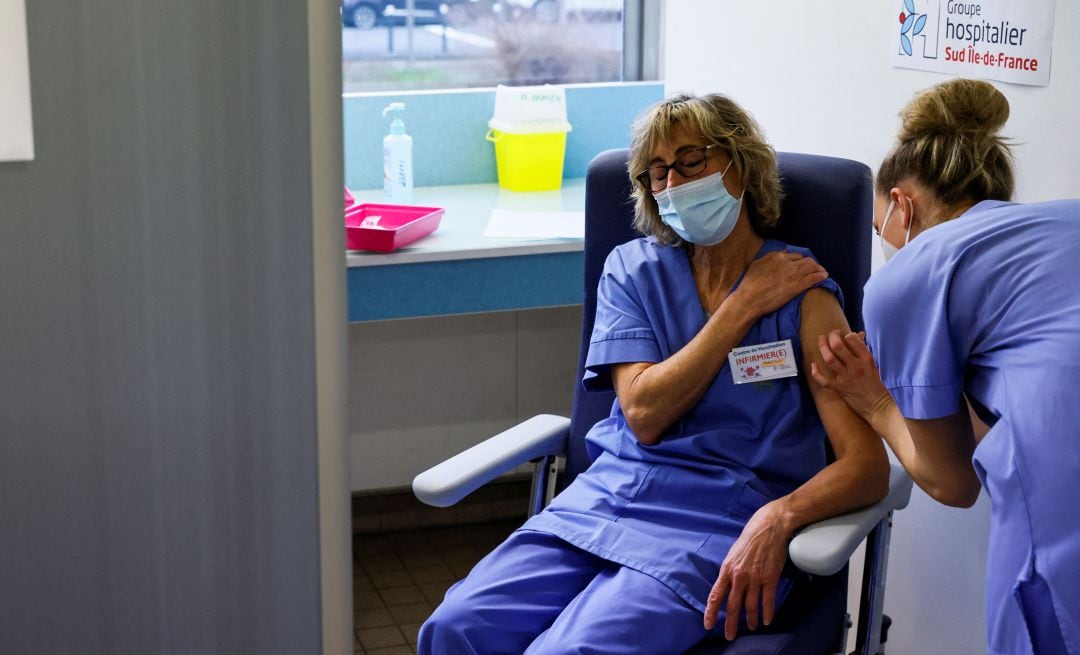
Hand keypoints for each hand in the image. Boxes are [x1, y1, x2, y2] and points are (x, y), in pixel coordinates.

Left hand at [703, 502, 790, 639]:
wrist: (769, 527)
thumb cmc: (749, 538)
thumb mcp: (732, 554)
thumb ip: (729, 571)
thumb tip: (726, 586)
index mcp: (727, 569)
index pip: (716, 595)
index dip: (711, 612)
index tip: (708, 625)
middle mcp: (739, 576)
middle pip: (733, 606)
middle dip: (730, 623)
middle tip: (729, 636)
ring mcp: (755, 578)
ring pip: (751, 606)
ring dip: (751, 620)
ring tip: (751, 627)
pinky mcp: (770, 578)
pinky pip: (768, 601)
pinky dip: (767, 613)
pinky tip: (766, 620)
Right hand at [730, 252, 827, 317]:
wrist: (750, 299)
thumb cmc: (749, 284)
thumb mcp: (757, 264)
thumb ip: (769, 258)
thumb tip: (779, 254)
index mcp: (777, 257)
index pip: (795, 256)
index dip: (800, 261)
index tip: (802, 265)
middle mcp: (787, 263)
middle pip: (806, 260)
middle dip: (812, 264)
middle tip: (814, 269)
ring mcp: (793, 274)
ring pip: (812, 267)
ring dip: (819, 269)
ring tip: (822, 272)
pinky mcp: (797, 286)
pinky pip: (813, 278)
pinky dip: (821, 276)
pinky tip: (824, 277)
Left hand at [810, 330, 892, 421]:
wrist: (879, 406)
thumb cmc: (877, 385)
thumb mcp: (874, 365)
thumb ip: (864, 350)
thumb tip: (858, 334)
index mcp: (866, 359)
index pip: (853, 340)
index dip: (846, 334)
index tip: (844, 335)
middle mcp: (856, 367)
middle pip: (837, 346)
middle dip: (831, 337)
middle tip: (830, 334)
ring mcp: (846, 378)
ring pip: (829, 359)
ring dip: (822, 348)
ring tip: (821, 341)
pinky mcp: (840, 389)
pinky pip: (824, 380)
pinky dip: (816, 372)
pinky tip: (813, 364)